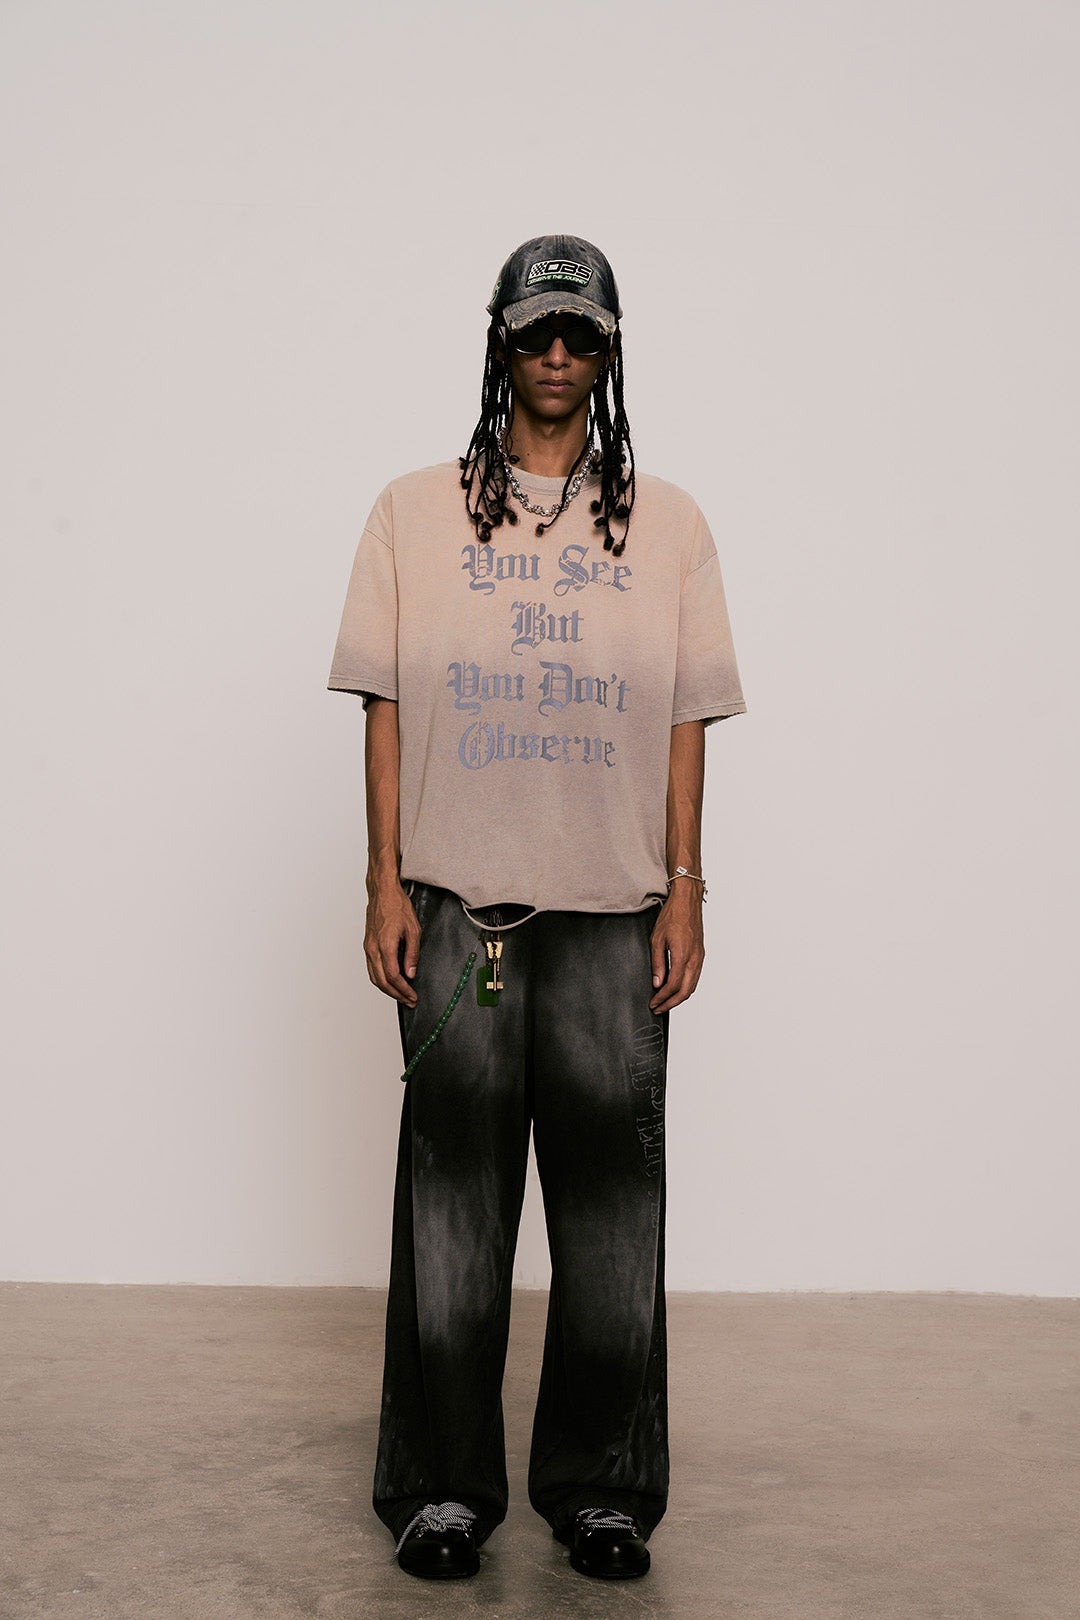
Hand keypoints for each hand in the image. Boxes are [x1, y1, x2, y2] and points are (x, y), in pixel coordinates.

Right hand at [364, 879, 420, 1005]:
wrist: (382, 893)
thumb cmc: (397, 906)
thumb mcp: (413, 930)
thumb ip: (412, 954)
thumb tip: (411, 973)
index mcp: (385, 945)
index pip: (393, 976)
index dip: (403, 990)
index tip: (412, 996)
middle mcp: (373, 949)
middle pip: (381, 981)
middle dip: (396, 994)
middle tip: (409, 1001)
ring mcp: (368, 947)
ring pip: (374, 977)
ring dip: (387, 989)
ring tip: (401, 995)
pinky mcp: (368, 945)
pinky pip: (371, 968)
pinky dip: (380, 979)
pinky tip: (390, 981)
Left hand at [648, 886, 704, 1012]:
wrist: (687, 901)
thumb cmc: (672, 915)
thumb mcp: (657, 939)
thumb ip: (657, 963)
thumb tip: (657, 983)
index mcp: (682, 956)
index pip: (672, 986)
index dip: (661, 998)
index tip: (653, 1003)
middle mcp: (694, 959)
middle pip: (685, 991)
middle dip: (671, 1003)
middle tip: (659, 1008)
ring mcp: (699, 957)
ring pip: (692, 986)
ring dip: (679, 997)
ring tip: (666, 1002)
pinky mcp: (700, 955)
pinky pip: (695, 977)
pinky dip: (686, 987)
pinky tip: (677, 988)